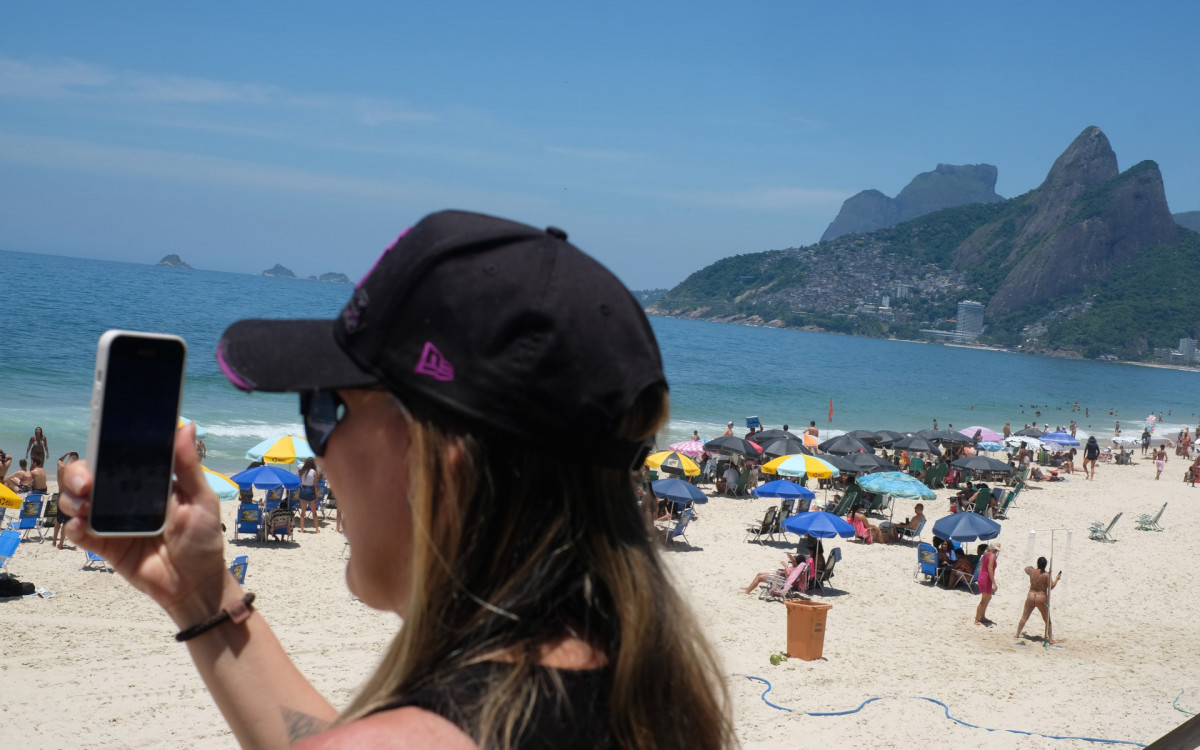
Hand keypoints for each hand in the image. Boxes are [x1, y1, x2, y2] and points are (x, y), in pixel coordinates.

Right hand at [59, 424, 230, 624]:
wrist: (195, 583)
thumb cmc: (204, 538)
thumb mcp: (202, 500)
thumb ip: (189, 466)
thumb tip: (188, 426)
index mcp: (148, 481)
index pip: (119, 457)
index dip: (105, 449)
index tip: (100, 446)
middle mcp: (125, 497)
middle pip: (89, 476)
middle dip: (78, 474)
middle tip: (87, 483)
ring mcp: (112, 521)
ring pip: (77, 501)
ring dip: (72, 498)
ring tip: (83, 505)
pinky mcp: (103, 545)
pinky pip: (80, 533)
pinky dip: (74, 527)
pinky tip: (80, 527)